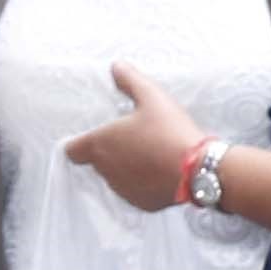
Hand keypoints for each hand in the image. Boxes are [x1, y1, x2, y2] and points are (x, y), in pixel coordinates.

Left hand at [64, 63, 212, 213]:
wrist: (198, 169)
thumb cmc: (170, 132)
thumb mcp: (152, 96)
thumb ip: (130, 80)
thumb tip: (116, 66)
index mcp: (101, 144)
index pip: (72, 149)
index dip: (79, 142)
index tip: (94, 136)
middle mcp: (106, 170)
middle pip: (97, 161)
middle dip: (111, 151)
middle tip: (134, 137)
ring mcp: (123, 189)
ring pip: (116, 176)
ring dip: (127, 167)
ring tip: (151, 152)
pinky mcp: (141, 203)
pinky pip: (135, 190)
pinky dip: (143, 182)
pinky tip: (161, 169)